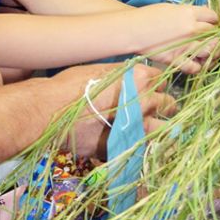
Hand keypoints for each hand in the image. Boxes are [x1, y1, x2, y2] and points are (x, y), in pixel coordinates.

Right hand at [59, 63, 176, 158]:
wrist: (51, 111)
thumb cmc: (69, 86)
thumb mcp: (98, 72)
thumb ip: (121, 76)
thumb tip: (129, 78)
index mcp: (139, 77)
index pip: (162, 79)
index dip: (155, 85)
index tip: (148, 90)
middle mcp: (145, 100)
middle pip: (169, 103)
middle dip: (163, 106)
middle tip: (150, 110)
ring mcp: (138, 125)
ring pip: (165, 128)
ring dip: (159, 128)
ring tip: (147, 129)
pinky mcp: (127, 145)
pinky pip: (144, 147)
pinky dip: (141, 146)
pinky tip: (132, 143)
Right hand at [135, 2, 217, 73]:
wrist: (133, 29)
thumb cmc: (149, 16)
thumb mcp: (170, 8)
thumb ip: (188, 12)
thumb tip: (200, 13)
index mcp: (189, 13)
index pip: (213, 16)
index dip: (213, 20)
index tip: (210, 23)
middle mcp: (192, 29)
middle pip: (214, 33)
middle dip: (214, 35)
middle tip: (210, 38)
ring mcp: (186, 46)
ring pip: (211, 51)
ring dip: (213, 51)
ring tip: (208, 52)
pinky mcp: (177, 60)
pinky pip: (195, 67)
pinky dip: (198, 66)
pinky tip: (195, 63)